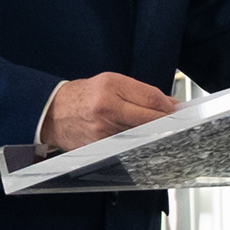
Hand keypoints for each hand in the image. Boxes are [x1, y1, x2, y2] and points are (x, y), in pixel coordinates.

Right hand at [41, 72, 178, 151]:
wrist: (52, 114)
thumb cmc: (81, 96)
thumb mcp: (109, 82)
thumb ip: (140, 92)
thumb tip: (168, 104)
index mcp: (110, 87)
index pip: (151, 99)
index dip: (169, 106)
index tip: (177, 110)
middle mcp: (107, 109)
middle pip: (150, 120)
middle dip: (166, 122)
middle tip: (175, 123)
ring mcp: (104, 131)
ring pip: (143, 136)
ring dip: (154, 135)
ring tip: (157, 131)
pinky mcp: (101, 147)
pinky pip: (129, 147)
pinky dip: (138, 144)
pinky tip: (138, 140)